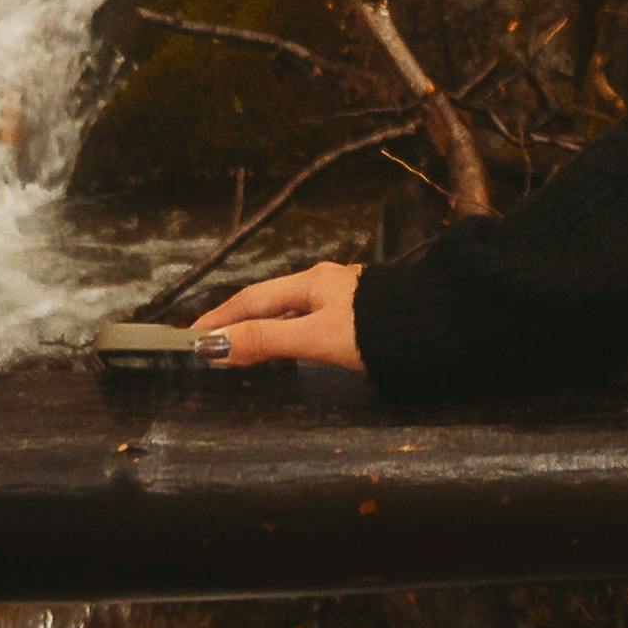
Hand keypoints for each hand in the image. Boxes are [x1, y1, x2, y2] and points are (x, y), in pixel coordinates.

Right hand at [195, 255, 367, 372]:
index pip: (252, 300)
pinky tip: (287, 343)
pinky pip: (307, 318)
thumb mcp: (316, 338)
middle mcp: (324, 282)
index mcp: (311, 282)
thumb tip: (213, 345)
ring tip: (238, 344)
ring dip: (261, 325)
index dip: (219, 318)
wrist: (438, 325)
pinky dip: (285, 330)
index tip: (189, 337)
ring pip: (289, 309)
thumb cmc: (376, 332)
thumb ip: (268, 340)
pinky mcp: (358, 313)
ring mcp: (343, 296)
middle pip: (269, 300)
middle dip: (235, 319)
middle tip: (207, 342)